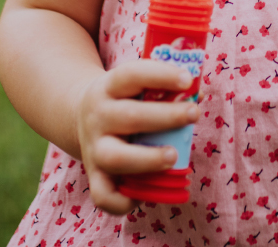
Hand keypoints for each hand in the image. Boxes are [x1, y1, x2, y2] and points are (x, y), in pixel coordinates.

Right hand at [73, 59, 200, 213]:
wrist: (80, 117)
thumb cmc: (124, 99)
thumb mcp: (134, 85)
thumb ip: (161, 87)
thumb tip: (196, 91)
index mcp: (109, 87)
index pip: (131, 75)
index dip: (160, 75)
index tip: (188, 79)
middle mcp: (98, 117)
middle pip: (129, 117)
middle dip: (166, 117)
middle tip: (194, 114)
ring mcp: (93, 148)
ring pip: (115, 158)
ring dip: (148, 159)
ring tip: (174, 156)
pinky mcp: (94, 176)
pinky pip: (103, 196)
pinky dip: (124, 202)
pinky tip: (148, 192)